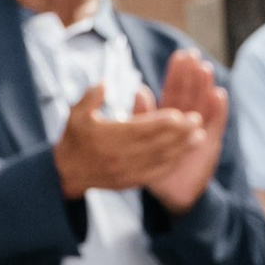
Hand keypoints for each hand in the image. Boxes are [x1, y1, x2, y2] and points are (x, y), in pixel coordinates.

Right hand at [54, 80, 199, 199]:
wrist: (66, 173)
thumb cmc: (74, 139)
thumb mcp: (76, 114)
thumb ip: (91, 97)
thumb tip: (105, 82)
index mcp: (107, 138)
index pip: (140, 129)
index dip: (162, 122)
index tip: (180, 114)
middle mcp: (118, 156)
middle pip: (155, 144)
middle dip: (179, 133)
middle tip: (197, 120)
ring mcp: (125, 171)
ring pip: (159, 159)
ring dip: (181, 148)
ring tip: (199, 136)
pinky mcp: (129, 181)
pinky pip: (155, 173)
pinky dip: (171, 164)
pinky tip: (183, 154)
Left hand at [143, 46, 227, 212]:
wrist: (173, 193)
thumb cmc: (155, 167)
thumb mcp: (143, 142)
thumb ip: (142, 117)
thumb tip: (139, 90)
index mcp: (169, 118)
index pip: (174, 91)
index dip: (177, 74)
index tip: (179, 55)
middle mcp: (187, 120)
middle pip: (190, 93)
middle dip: (191, 74)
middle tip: (193, 55)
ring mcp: (200, 129)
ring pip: (203, 103)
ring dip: (204, 86)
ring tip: (204, 68)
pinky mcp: (211, 141)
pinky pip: (216, 122)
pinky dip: (218, 109)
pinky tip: (218, 94)